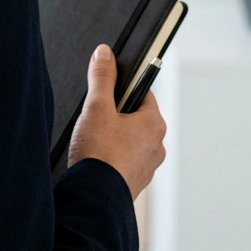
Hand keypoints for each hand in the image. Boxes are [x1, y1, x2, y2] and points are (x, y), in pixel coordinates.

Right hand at [67, 44, 166, 200]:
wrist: (95, 198)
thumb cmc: (99, 153)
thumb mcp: (96, 107)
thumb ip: (101, 77)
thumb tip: (105, 53)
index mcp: (154, 124)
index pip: (142, 92)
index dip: (122, 87)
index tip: (107, 89)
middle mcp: (157, 145)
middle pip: (136, 116)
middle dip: (116, 113)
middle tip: (95, 115)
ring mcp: (148, 165)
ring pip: (131, 138)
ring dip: (115, 135)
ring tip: (93, 137)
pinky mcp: (135, 180)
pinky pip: (126, 158)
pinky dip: (113, 154)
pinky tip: (96, 156)